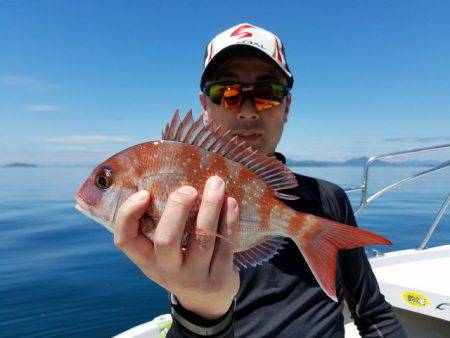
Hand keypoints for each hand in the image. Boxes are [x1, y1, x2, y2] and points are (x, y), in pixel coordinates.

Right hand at [113, 176, 239, 319]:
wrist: (206, 301)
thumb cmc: (180, 263)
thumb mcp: (162, 253)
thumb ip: (160, 225)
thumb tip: (170, 178)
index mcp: (147, 260)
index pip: (125, 240)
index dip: (128, 215)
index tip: (144, 193)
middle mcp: (167, 270)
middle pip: (167, 239)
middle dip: (178, 208)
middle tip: (189, 189)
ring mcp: (194, 277)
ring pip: (203, 238)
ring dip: (211, 206)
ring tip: (216, 183)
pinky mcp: (219, 278)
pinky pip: (226, 244)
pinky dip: (229, 219)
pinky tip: (231, 202)